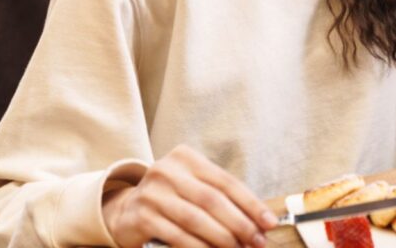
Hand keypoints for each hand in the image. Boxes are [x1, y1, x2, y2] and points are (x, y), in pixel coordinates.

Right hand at [102, 144, 276, 247]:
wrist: (126, 209)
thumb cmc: (172, 198)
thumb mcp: (194, 186)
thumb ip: (222, 198)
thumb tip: (258, 222)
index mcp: (186, 157)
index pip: (226, 181)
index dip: (251, 204)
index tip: (269, 222)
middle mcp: (167, 170)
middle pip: (212, 200)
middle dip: (240, 224)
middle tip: (258, 241)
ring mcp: (152, 193)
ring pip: (196, 219)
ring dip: (222, 238)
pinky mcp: (141, 216)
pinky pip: (178, 235)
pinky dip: (199, 247)